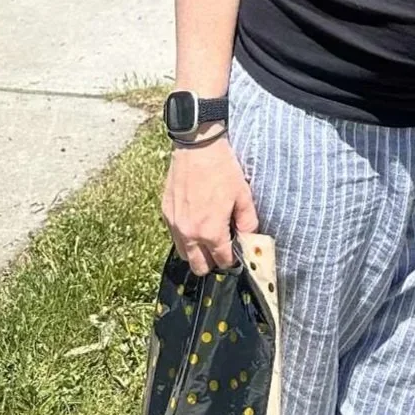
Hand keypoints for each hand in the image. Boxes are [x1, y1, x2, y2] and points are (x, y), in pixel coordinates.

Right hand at [161, 137, 258, 273]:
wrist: (197, 147)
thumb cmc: (222, 169)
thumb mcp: (243, 195)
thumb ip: (248, 222)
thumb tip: (249, 238)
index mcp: (211, 231)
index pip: (222, 261)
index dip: (233, 259)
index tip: (237, 253)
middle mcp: (189, 233)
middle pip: (199, 267)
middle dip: (213, 262)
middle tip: (223, 248)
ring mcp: (174, 224)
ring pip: (184, 254)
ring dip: (196, 252)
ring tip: (209, 236)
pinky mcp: (166, 213)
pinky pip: (175, 236)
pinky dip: (185, 236)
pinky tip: (197, 221)